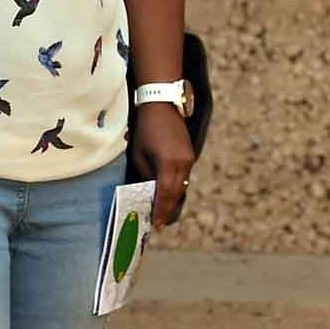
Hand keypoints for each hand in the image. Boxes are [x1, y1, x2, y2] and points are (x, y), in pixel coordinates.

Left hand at [132, 100, 196, 227]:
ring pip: (182, 186)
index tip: (156, 225)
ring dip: (173, 200)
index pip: (165, 194)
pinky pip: (184, 177)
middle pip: (176, 193)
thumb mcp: (139, 154)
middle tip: (159, 224)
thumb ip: (145, 175)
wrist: (162, 103)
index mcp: (168, 163)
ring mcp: (189, 158)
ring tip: (163, 213)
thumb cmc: (145, 128)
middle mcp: (183, 163)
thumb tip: (148, 191)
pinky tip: (168, 195)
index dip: (161, 210)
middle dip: (167, 209)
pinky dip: (176, 187)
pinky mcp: (190, 155)